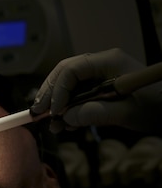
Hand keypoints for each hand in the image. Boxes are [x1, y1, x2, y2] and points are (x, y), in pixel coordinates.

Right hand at [31, 48, 161, 133]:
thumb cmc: (156, 107)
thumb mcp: (128, 112)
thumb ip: (96, 113)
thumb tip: (65, 118)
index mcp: (108, 61)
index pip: (72, 69)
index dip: (58, 90)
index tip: (53, 112)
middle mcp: (100, 64)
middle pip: (64, 74)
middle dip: (50, 95)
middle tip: (37, 113)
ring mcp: (98, 76)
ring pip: (68, 86)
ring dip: (57, 106)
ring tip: (53, 126)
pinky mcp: (99, 89)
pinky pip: (77, 96)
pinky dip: (68, 111)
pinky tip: (66, 126)